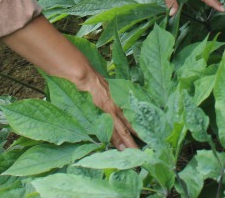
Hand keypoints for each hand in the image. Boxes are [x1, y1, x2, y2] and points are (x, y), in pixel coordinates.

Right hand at [3, 15, 138, 148]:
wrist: (80, 72)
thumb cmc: (85, 78)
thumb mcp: (96, 88)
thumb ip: (99, 97)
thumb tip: (96, 102)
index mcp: (112, 98)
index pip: (125, 115)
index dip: (132, 125)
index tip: (140, 135)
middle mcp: (115, 103)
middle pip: (127, 123)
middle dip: (134, 136)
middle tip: (143, 149)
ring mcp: (111, 106)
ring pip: (122, 127)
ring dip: (129, 141)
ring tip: (136, 152)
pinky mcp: (105, 109)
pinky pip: (113, 126)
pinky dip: (118, 137)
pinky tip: (123, 146)